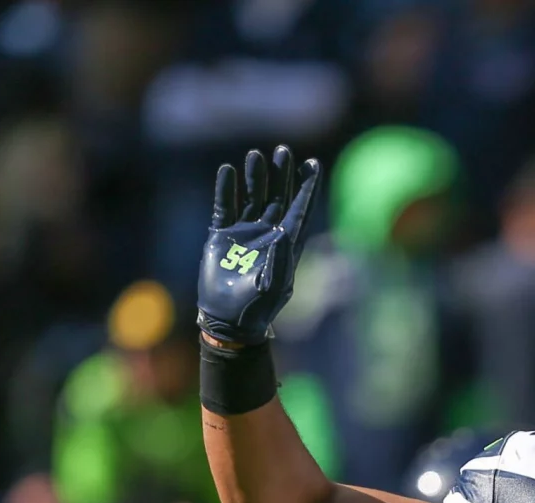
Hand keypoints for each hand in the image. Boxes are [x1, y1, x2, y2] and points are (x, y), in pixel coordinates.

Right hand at [197, 145, 319, 344]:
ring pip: (252, 197)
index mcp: (286, 244)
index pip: (300, 210)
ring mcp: (244, 233)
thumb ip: (280, 261)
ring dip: (254, 177)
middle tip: (283, 150)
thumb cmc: (256, 308)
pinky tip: (227, 171)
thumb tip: (282, 232)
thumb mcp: (273, 287)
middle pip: (278, 197)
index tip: (313, 164)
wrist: (228, 320)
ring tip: (255, 155)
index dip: (307, 188)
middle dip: (282, 174)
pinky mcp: (222, 236)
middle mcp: (267, 233)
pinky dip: (226, 190)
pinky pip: (225, 207)